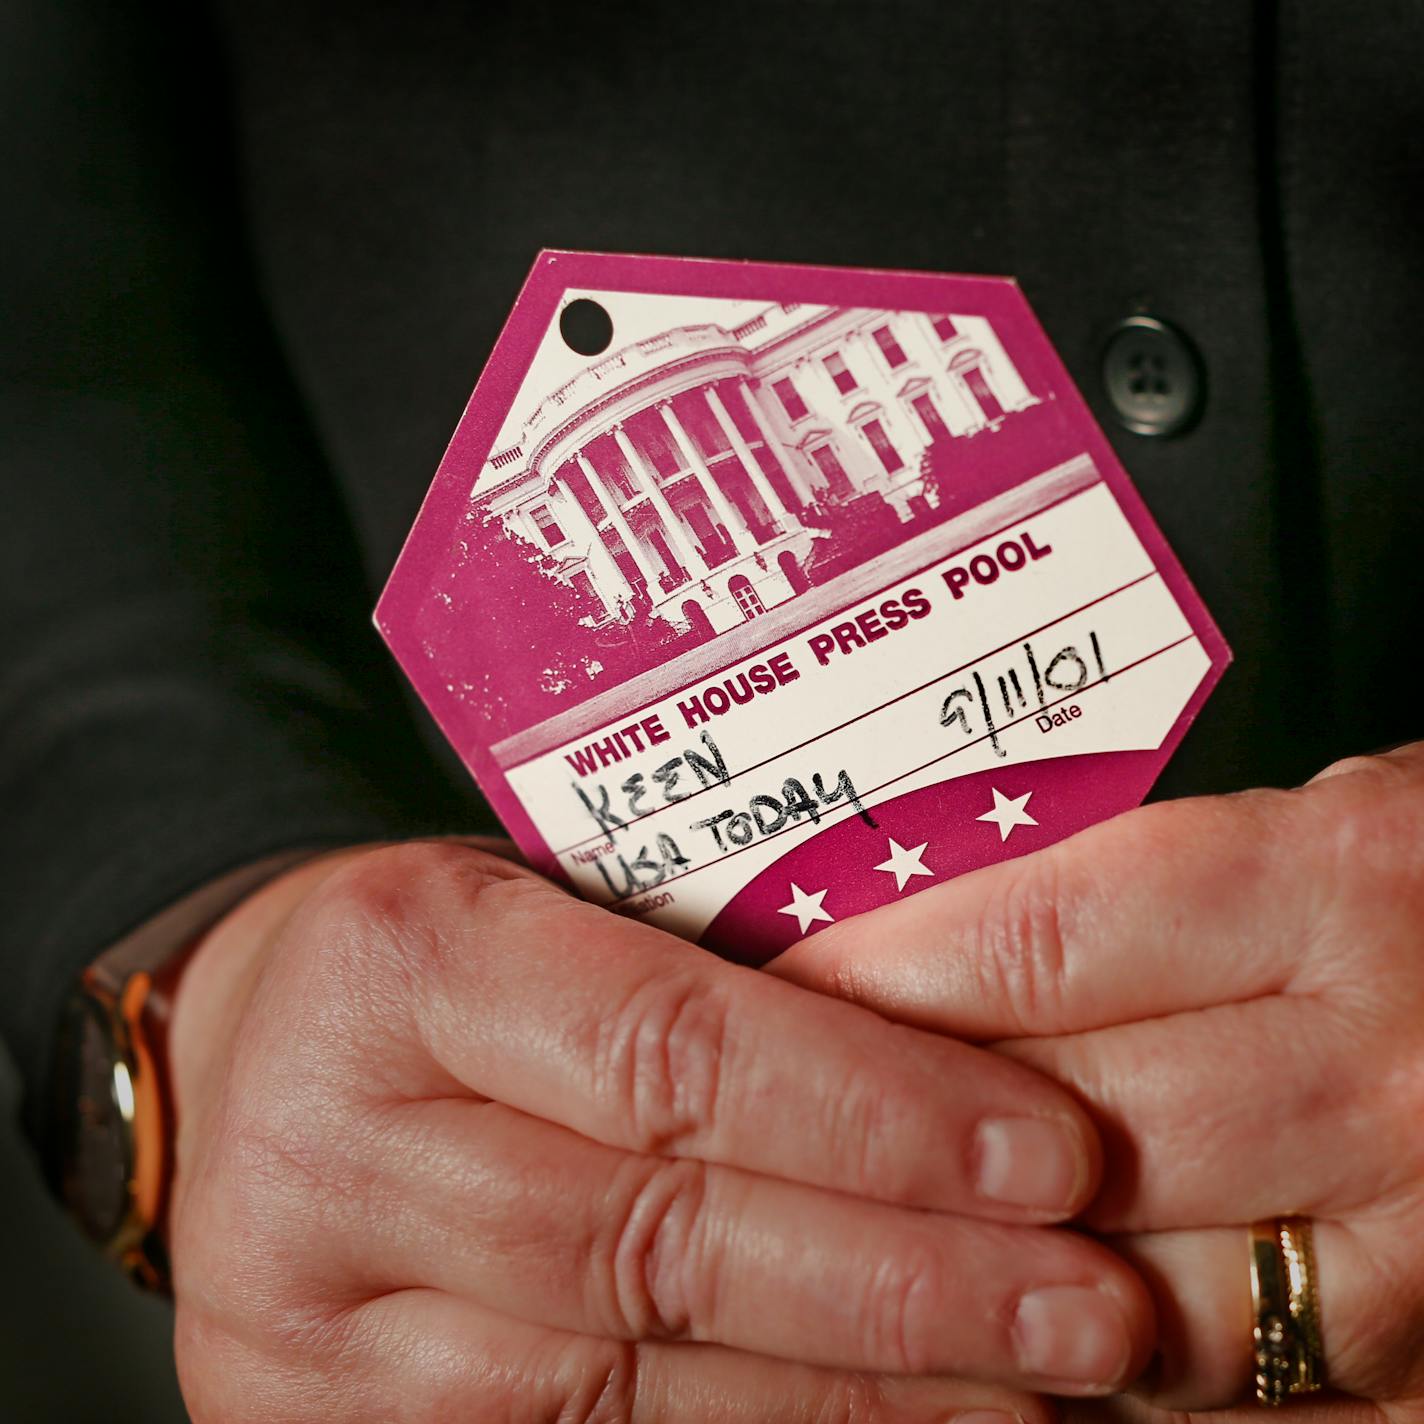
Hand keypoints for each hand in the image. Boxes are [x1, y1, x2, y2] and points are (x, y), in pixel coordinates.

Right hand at [165, 839, 1154, 1421]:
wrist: (253, 1050)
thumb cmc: (448, 950)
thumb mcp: (553, 902)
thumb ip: (719, 972)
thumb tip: (968, 1055)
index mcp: (405, 955)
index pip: (671, 1049)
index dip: (874, 1112)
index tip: (1054, 1155)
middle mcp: (335, 1141)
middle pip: (662, 1238)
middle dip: (905, 1285)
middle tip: (1094, 1309)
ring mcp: (309, 1318)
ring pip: (631, 1379)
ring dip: (856, 1392)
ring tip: (1028, 1389)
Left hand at [769, 744, 1423, 1416]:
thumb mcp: (1317, 831)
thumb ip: (1141, 886)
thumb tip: (913, 938)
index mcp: (1339, 883)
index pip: (1045, 937)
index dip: (885, 973)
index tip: (779, 990)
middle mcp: (1389, 1067)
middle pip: (1070, 1125)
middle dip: (906, 1136)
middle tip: (778, 1129)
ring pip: (1138, 1297)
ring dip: (990, 1282)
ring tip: (866, 1250)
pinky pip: (1243, 1416)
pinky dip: (1112, 1392)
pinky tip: (1012, 1350)